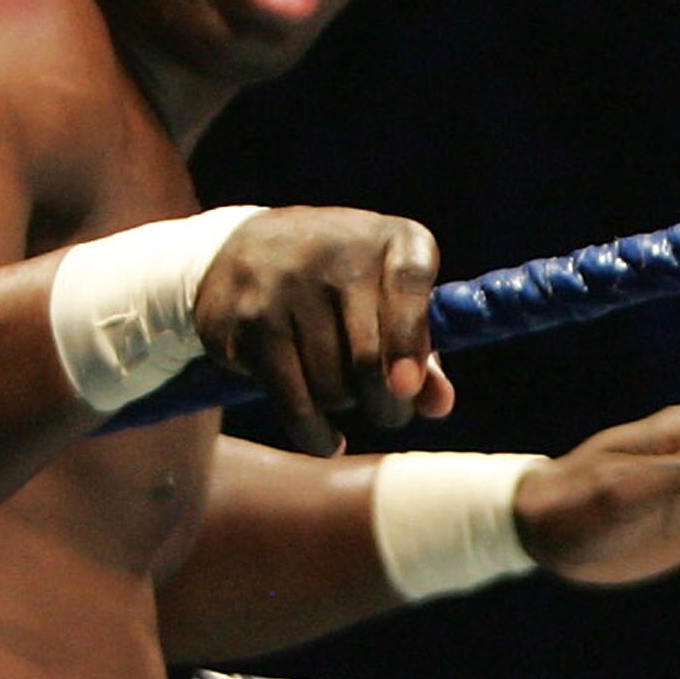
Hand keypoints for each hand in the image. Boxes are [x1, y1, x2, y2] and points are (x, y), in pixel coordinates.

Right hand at [192, 208, 458, 455]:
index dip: (410, 338)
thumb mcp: (388, 298)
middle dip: (387, 404)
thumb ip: (421, 351)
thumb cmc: (339, 284)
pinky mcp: (252, 324)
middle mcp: (336, 252)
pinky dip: (315, 433)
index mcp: (391, 239)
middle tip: (389, 413)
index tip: (407, 387)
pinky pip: (294, 402)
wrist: (241, 249)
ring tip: (343, 396)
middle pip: (368, 358)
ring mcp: (287, 286)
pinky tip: (327, 439)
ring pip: (331, 386)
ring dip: (345, 408)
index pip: (409, 281)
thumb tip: (438, 406)